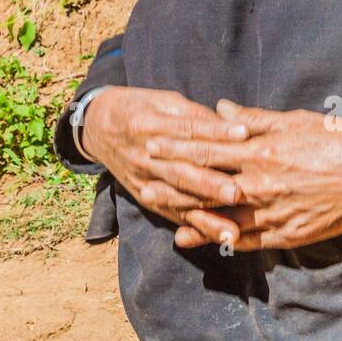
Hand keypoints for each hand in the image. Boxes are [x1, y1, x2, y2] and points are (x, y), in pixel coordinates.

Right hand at [81, 86, 249, 237]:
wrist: (96, 127)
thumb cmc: (140, 109)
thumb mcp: (163, 101)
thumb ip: (196, 115)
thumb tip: (232, 126)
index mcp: (149, 124)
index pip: (187, 129)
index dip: (215, 131)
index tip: (244, 133)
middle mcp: (144, 157)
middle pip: (180, 171)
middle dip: (209, 184)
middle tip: (237, 193)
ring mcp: (143, 181)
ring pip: (178, 200)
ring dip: (205, 217)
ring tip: (231, 231)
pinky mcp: (146, 200)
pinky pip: (173, 215)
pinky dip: (196, 229)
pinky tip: (217, 238)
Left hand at [143, 100, 341, 249]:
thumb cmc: (340, 139)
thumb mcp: (296, 120)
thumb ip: (255, 119)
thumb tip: (221, 109)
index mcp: (262, 149)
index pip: (209, 147)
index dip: (178, 146)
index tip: (152, 144)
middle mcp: (262, 182)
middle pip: (208, 183)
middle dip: (174, 182)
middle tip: (145, 181)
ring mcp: (274, 211)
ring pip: (224, 216)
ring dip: (194, 218)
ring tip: (168, 220)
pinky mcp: (288, 232)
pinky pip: (250, 239)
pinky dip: (227, 239)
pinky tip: (209, 240)